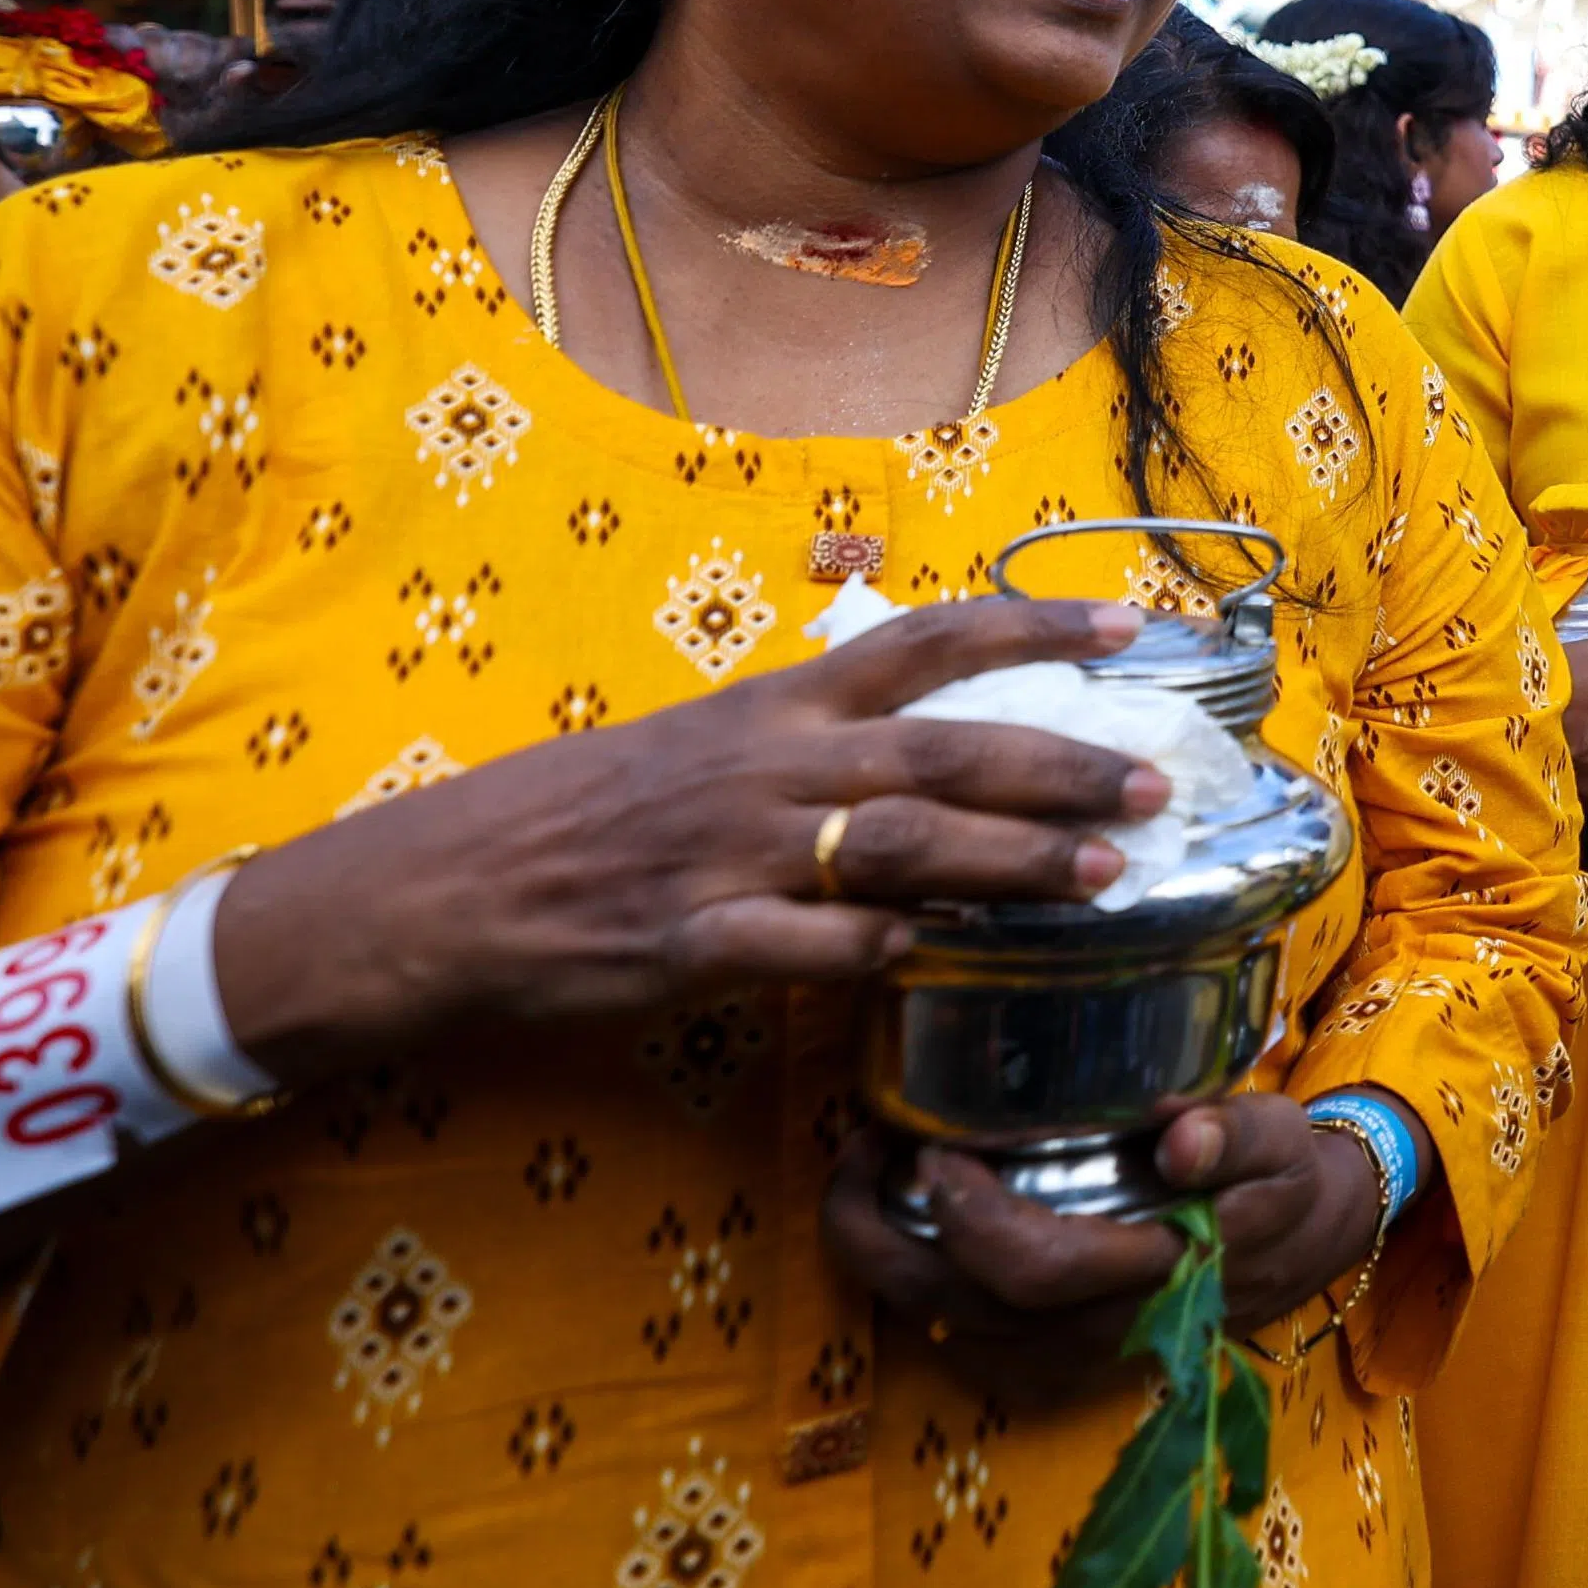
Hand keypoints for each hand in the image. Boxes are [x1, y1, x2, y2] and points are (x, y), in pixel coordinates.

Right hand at [209, 594, 1172, 1073]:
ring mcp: (730, 855)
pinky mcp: (690, 944)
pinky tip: (938, 963)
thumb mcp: (696, 750)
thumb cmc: (577, 817)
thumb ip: (805, 747)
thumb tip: (917, 749)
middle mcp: (764, 766)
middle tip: (1153, 783)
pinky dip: (882, 955)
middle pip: (942, 749)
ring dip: (1010, 860)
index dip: (1031, 627)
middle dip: (1059, 765)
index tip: (1130, 624)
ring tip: (1101, 876)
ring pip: (900, 845)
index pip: (924, 641)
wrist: (435, 890)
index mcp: (770, 706)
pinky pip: (811, 949)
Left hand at [824, 1094, 1385, 1383]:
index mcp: (1158, 1271)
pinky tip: (901, 1232)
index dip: (969, 1215)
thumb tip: (1178, 1139)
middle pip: (960, 1308)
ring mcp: (1075, 1354)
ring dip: (883, 1258)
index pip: (1038, 1267)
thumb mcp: (1280, 1137)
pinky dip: (915, 1292)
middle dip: (882, 1236)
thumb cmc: (1281, 1178)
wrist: (1301, 1245)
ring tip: (860, 1179)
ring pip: (946, 1327)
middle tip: (859, 1155)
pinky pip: (963, 1343)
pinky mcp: (1058, 1362)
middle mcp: (1103, 1327)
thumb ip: (1235, 1133)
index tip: (932, 1148)